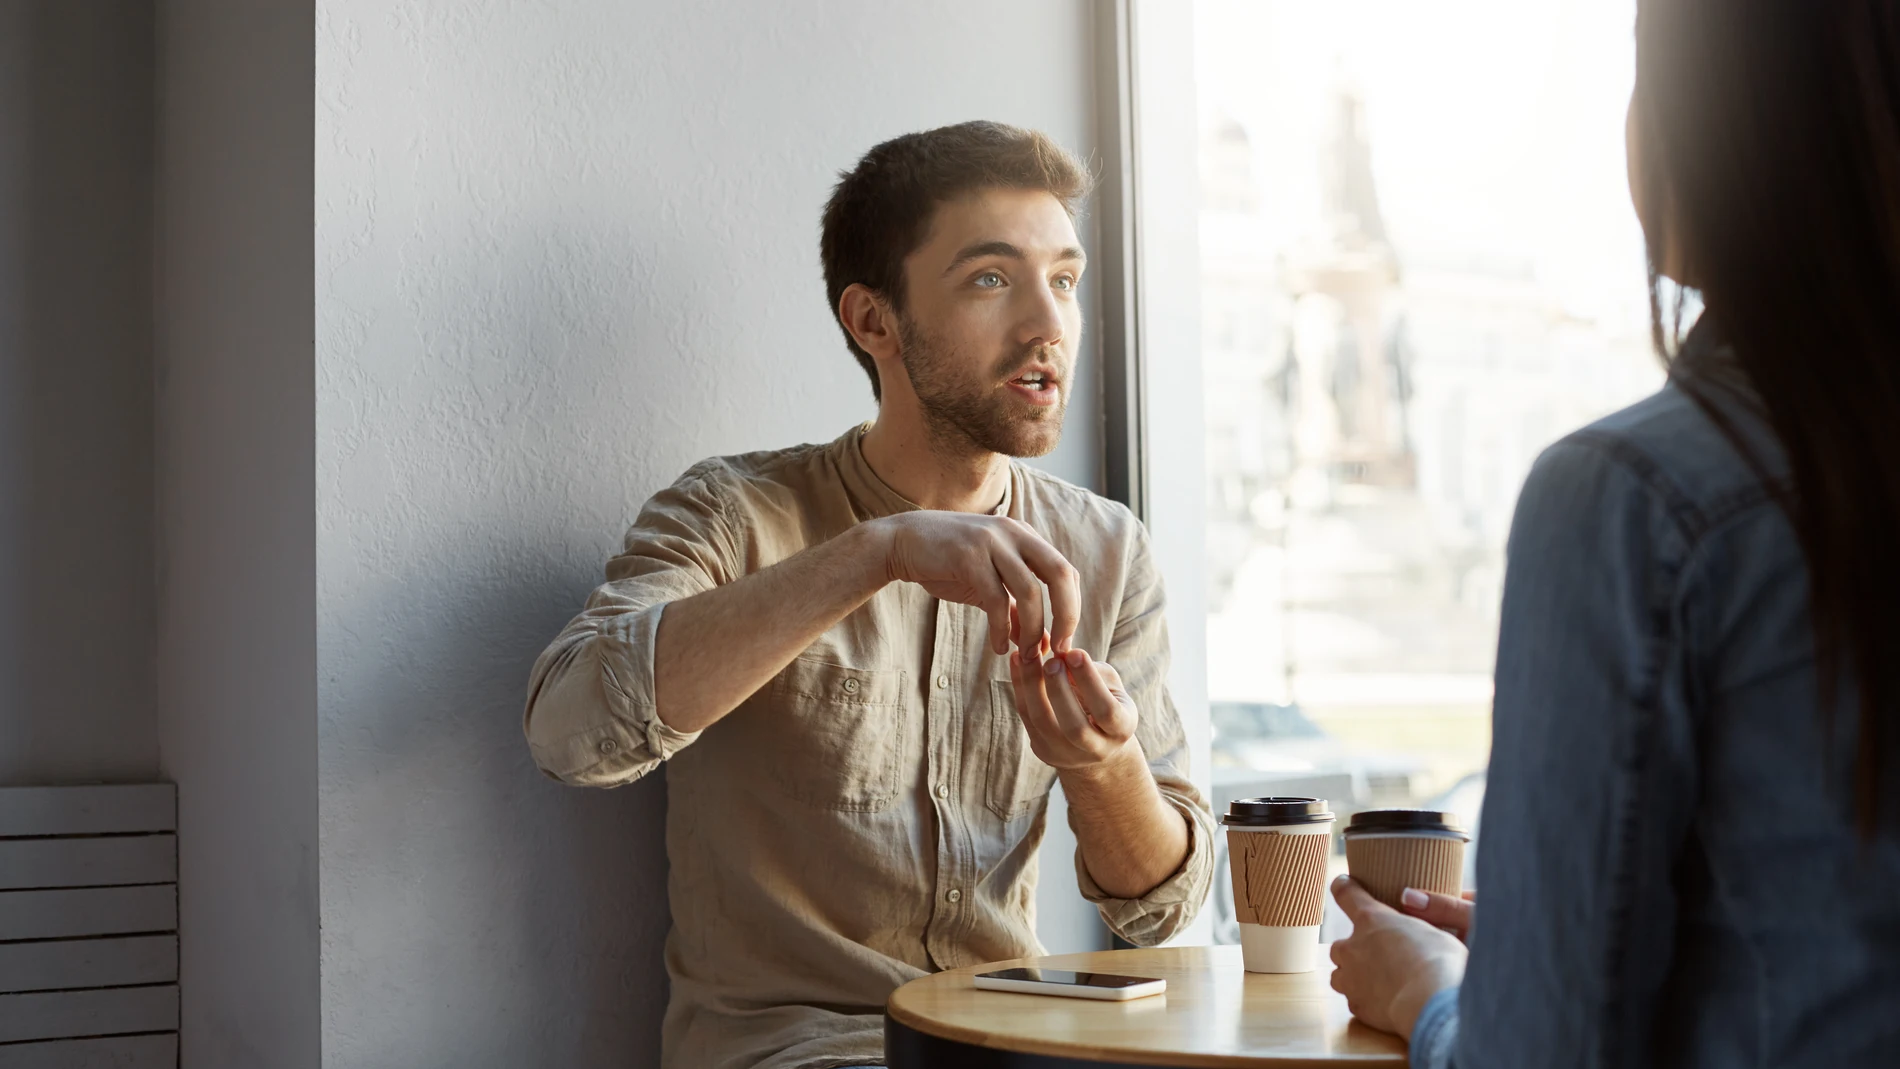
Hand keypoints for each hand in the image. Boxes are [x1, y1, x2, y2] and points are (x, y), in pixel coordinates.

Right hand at [874, 512, 1079, 655]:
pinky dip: (1001, 629)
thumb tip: (1035, 641)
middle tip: (1060, 648)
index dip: (1072, 608)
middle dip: (1066, 615)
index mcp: (1024, 537)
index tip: (1063, 641)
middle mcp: (1014, 534)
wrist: (902, 543)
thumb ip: (1014, 607)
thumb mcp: (987, 583)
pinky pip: (996, 600)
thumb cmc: (947, 563)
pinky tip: (998, 647)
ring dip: (1033, 629)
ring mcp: (992, 543)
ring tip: (1026, 654)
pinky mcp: (968, 557)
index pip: (1066, 572)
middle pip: (1060, 574)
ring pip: (1030, 591)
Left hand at [1007, 642, 1137, 771]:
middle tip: (1051, 661)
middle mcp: (1096, 749)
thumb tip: (1064, 656)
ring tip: (1027, 656)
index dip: (1090, 681)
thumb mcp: (1111, 687)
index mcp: (1120, 730)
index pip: (1106, 710)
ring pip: (1043, 722)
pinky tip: (1018, 662)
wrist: (1096, 741)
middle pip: (1073, 726)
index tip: (1075, 653)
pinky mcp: (1043, 751)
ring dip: (1032, 686)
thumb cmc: (1107, 701)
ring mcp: (1067, 755)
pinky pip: (1026, 717)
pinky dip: (1019, 687)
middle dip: (1059, 690)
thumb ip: (1094, 672)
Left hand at [1328, 875, 1467, 1039]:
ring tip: (1375, 981)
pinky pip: (1354, 1000)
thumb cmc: (1440, 961)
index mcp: (1371, 919)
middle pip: (1339, 945)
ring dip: (1352, 976)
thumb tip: (1409, 929)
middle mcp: (1352, 947)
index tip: (1341, 885)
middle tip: (1376, 954)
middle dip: (1353, 949)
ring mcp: (1351, 978)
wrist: (1432, 1002)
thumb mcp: (1433, 931)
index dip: (1343, 888)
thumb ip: (1413, 927)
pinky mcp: (1357, 1005)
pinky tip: (1384, 1003)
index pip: (1346, 895)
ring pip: (1339, 975)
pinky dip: (1365, 1000)